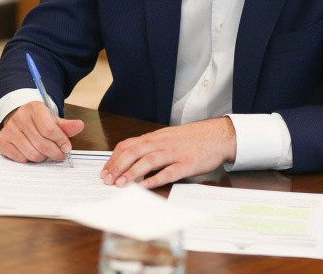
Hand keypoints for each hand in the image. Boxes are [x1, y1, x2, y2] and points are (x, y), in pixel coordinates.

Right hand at [0, 101, 84, 162]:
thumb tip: (80, 126)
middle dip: (55, 153)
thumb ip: (67, 125)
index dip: (61, 141)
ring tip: (45, 151)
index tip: (67, 148)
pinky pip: (21, 159)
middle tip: (60, 154)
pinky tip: (31, 150)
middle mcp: (20, 117)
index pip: (50, 130)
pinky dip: (29, 159)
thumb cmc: (40, 120)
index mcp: (34, 108)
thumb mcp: (54, 119)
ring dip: (43, 157)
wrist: (20, 118)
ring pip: (32, 154)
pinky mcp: (2, 141)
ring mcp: (9, 129)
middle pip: (42, 145)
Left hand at [100, 117, 236, 188]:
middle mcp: (162, 144)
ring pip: (148, 160)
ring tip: (121, 184)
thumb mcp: (168, 138)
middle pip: (134, 152)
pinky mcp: (187, 164)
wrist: (217, 135)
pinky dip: (155, 178)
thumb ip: (152, 147)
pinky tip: (145, 186)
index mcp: (156, 138)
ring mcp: (174, 153)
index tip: (105, 171)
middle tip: (107, 180)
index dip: (114, 158)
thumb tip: (132, 160)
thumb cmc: (192, 138)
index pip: (128, 145)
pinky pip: (169, 171)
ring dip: (132, 173)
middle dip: (117, 166)